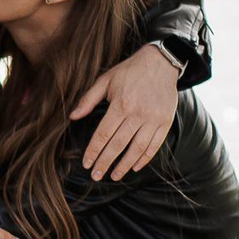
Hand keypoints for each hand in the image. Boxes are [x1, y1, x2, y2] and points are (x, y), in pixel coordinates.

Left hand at [72, 42, 181, 180]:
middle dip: (105, 163)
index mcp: (121, 104)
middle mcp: (138, 114)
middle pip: (118, 145)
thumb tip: (72, 117)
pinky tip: (134, 167)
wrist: (161, 63)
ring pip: (137, 149)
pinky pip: (154, 145)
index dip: (93, 151)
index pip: (103, 134)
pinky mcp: (165, 122)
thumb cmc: (129, 71)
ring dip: (124, 165)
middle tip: (96, 176)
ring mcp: (153, 119)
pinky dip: (144, 159)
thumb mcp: (106, 80)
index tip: (86, 163)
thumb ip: (88, 99)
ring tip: (114, 176)